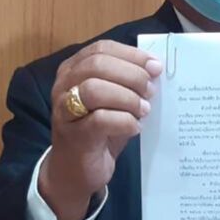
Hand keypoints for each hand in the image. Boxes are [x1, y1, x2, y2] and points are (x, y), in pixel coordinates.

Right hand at [40, 40, 162, 219]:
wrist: (75, 170)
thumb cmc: (97, 131)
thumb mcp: (112, 100)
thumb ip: (126, 82)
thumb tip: (154, 70)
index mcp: (73, 69)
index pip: (102, 49)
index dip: (131, 55)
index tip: (155, 66)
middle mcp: (64, 85)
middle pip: (98, 64)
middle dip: (131, 75)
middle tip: (150, 91)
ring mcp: (64, 110)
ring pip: (95, 89)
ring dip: (127, 98)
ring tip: (144, 110)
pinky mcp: (73, 134)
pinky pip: (100, 120)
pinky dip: (124, 121)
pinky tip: (135, 128)